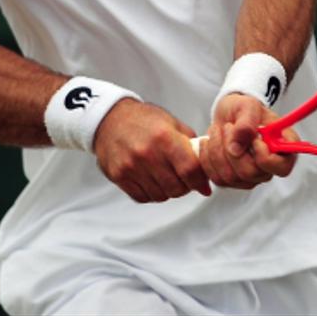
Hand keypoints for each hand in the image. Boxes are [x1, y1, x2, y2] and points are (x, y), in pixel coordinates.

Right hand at [93, 99, 210, 202]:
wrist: (110, 118)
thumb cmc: (145, 120)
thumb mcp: (172, 124)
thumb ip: (192, 147)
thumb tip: (206, 177)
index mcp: (164, 137)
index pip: (190, 170)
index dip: (200, 181)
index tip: (203, 184)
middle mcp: (147, 153)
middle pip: (177, 187)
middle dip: (185, 186)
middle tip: (183, 178)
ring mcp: (131, 166)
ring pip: (161, 195)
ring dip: (168, 190)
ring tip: (165, 176)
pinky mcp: (119, 176)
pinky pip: (143, 197)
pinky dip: (151, 193)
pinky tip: (151, 179)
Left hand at [198, 93, 297, 189]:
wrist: (228, 114)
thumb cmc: (244, 109)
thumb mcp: (247, 106)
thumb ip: (246, 123)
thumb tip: (237, 148)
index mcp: (283, 148)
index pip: (282, 168)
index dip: (264, 157)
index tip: (253, 138)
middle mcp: (269, 167)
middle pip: (250, 174)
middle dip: (232, 148)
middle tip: (228, 127)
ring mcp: (251, 177)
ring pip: (230, 177)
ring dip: (217, 150)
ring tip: (218, 130)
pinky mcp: (232, 180)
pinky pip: (217, 178)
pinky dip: (207, 158)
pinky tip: (209, 142)